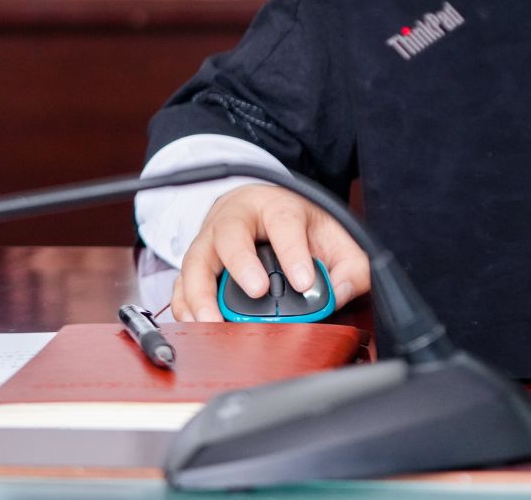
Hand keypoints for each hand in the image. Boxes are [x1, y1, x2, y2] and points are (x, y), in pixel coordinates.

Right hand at [170, 183, 371, 322]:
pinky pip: (181, 282)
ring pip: (196, 260)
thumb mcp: (332, 235)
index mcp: (275, 206)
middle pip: (230, 234)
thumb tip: (342, 291)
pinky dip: (185, 305)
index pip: (284, 223)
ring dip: (202, 293)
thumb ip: (349, 264)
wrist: (261, 207)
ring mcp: (209, 238)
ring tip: (215, 321)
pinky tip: (197, 324)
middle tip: (258, 292)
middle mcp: (236, 218)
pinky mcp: (195, 261)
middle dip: (242, 264)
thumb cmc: (297, 225)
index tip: (304, 281)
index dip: (293, 253)